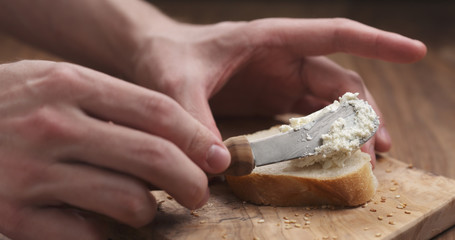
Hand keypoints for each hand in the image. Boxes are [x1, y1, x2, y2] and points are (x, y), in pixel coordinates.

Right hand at [0, 60, 229, 239]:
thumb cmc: (10, 107)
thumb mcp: (56, 85)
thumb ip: (112, 106)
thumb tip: (179, 140)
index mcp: (69, 84)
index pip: (157, 111)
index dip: (198, 137)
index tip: (218, 158)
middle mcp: (52, 124)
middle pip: (153, 156)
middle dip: (192, 181)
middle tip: (198, 192)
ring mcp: (31, 173)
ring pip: (129, 202)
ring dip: (149, 211)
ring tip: (142, 207)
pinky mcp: (13, 216)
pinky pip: (87, 236)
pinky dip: (106, 235)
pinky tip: (101, 223)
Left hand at [130, 18, 426, 164]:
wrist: (152, 59)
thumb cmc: (167, 58)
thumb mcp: (176, 84)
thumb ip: (194, 120)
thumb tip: (217, 166)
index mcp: (271, 40)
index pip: (336, 35)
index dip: (378, 43)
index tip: (416, 52)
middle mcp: (283, 60)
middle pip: (339, 84)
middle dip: (361, 116)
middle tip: (371, 154)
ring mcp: (278, 82)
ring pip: (329, 104)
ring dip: (349, 130)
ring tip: (363, 161)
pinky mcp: (269, 101)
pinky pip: (307, 119)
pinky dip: (323, 138)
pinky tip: (330, 159)